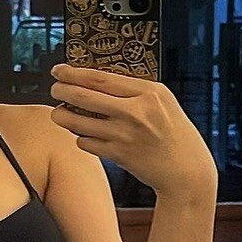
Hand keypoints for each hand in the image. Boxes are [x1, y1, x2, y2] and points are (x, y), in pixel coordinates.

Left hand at [47, 63, 217, 201]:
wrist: (187, 170)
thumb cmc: (175, 133)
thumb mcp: (162, 102)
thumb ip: (135, 90)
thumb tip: (98, 80)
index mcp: (148, 92)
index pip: (101, 77)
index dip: (74, 73)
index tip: (59, 70)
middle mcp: (136, 111)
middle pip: (86, 96)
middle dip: (63, 91)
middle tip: (54, 89)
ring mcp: (126, 135)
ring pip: (81, 122)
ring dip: (63, 117)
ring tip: (58, 114)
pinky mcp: (120, 155)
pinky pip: (87, 143)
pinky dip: (81, 139)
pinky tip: (83, 136)